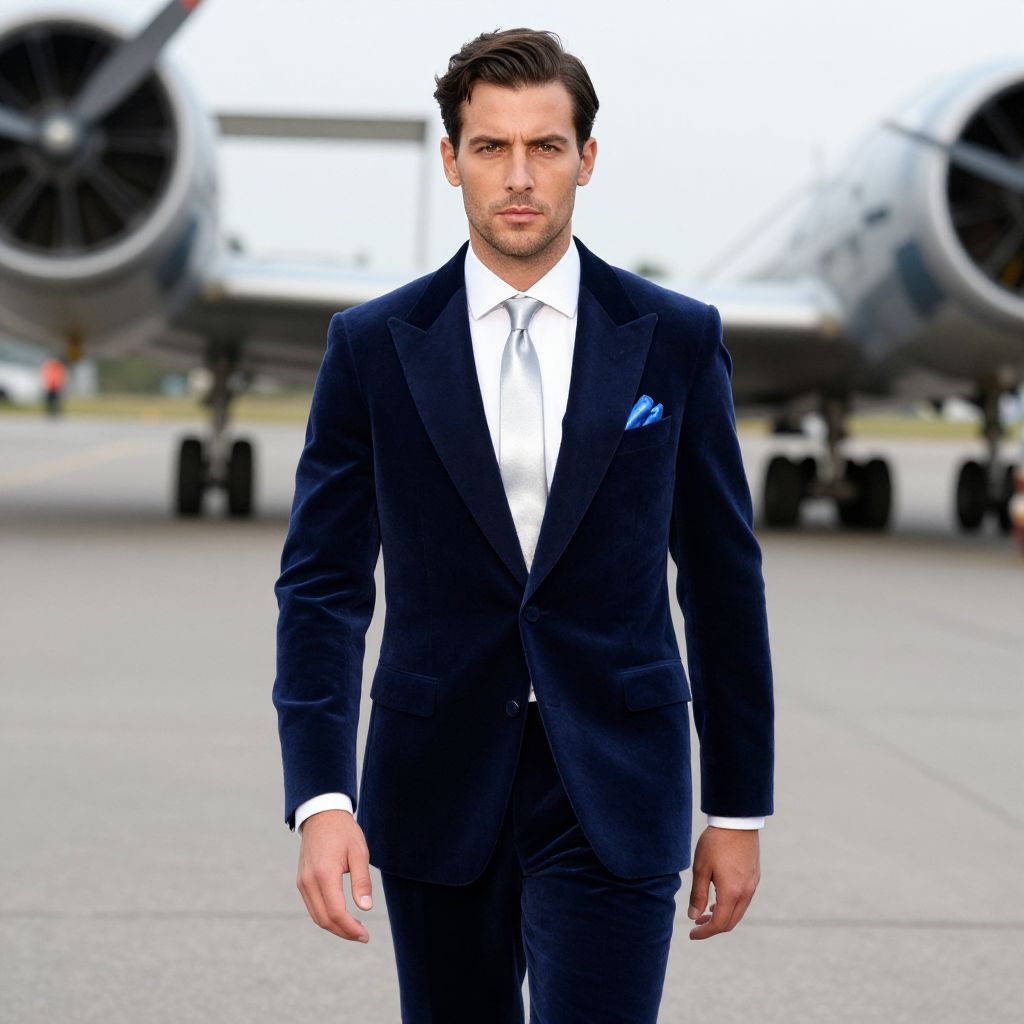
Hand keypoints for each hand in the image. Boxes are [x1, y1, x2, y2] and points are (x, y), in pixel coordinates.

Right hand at [296, 809, 373, 942]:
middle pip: (324, 920)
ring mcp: (302, 882)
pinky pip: (313, 907)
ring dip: (335, 927)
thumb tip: (366, 908)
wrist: (321, 815)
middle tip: (363, 936)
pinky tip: (342, 917)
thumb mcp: (359, 852)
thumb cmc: (344, 832)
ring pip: (316, 916)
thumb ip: (362, 881)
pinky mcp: (301, 882)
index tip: (365, 935)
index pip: (335, 912)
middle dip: (344, 932)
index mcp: (324, 873)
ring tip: (354, 930)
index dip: (350, 928)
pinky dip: (326, 917)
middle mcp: (309, 881)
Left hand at [687, 825, 760, 939]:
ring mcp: (752, 885)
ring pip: (738, 911)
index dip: (704, 933)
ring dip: (722, 916)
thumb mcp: (701, 868)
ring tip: (706, 912)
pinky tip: (719, 898)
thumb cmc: (715, 842)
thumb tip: (693, 917)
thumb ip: (698, 895)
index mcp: (732, 893)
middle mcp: (746, 893)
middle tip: (696, 925)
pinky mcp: (754, 876)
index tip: (692, 934)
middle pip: (731, 922)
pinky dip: (731, 906)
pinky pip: (743, 900)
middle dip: (713, 927)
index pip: (719, 924)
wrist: (737, 821)